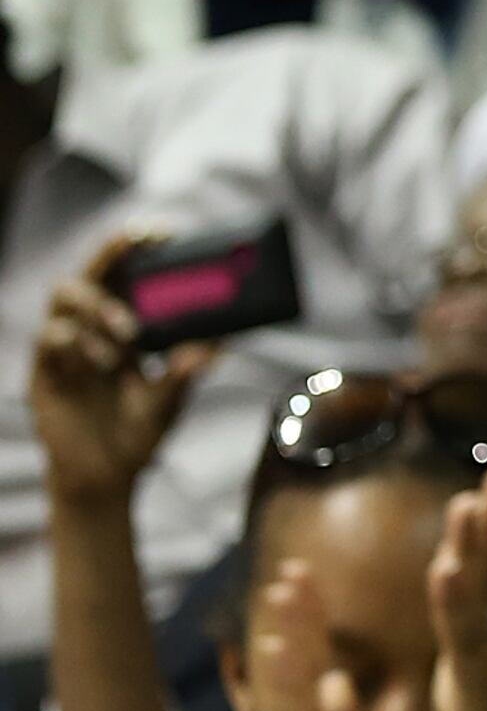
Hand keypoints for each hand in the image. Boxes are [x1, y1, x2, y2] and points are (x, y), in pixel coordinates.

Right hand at [30, 241, 212, 511]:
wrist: (108, 476)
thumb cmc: (139, 430)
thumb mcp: (172, 397)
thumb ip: (188, 371)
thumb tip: (218, 344)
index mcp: (122, 327)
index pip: (126, 276)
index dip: (140, 250)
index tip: (167, 233)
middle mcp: (90, 330)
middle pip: (90, 273)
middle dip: (112, 251)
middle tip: (139, 241)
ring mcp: (64, 350)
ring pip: (63, 296)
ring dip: (100, 305)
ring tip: (130, 334)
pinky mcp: (43, 374)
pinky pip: (50, 338)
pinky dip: (78, 339)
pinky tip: (102, 361)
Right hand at [247, 561, 400, 710]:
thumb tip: (334, 682)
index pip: (300, 675)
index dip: (300, 627)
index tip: (302, 575)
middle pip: (284, 682)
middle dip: (287, 628)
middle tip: (290, 570)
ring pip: (283, 706)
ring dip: (285, 655)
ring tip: (285, 604)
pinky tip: (306, 679)